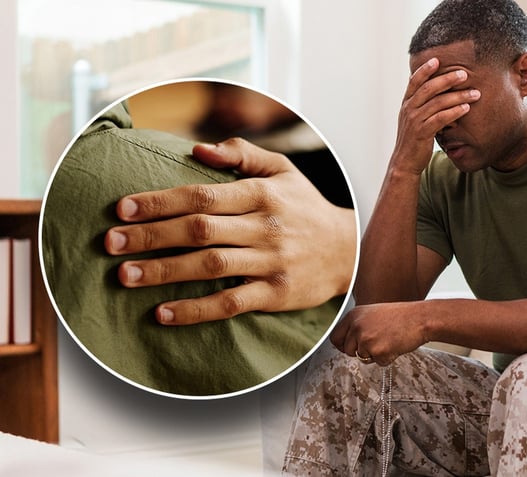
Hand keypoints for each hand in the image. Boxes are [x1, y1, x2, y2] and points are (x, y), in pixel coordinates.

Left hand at [104, 138, 356, 325]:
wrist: (349, 250)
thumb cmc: (306, 207)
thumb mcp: (283, 170)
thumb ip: (242, 154)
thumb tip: (198, 150)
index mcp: (262, 194)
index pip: (202, 195)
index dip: (160, 202)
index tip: (122, 209)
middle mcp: (266, 227)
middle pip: (199, 230)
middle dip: (151, 235)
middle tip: (110, 242)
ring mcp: (271, 263)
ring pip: (210, 267)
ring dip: (164, 271)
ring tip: (125, 275)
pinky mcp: (275, 294)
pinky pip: (231, 303)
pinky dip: (196, 310)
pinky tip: (163, 312)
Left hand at [329, 302, 428, 365]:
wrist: (420, 318)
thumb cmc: (400, 316)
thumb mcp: (373, 314)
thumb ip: (358, 326)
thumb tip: (347, 343)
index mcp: (354, 315)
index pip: (335, 337)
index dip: (344, 345)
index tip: (352, 348)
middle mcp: (357, 326)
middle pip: (348, 350)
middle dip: (362, 352)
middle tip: (378, 342)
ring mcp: (366, 339)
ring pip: (363, 358)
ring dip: (375, 355)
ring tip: (389, 340)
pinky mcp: (377, 351)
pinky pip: (378, 363)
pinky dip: (388, 358)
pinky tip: (395, 345)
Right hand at [391, 57, 480, 174]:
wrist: (405, 161)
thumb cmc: (414, 139)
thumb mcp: (414, 118)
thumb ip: (421, 104)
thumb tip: (434, 90)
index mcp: (406, 103)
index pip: (414, 81)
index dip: (425, 69)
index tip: (438, 59)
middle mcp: (409, 109)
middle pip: (429, 88)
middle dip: (447, 79)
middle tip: (464, 74)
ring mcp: (415, 121)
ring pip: (438, 103)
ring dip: (458, 96)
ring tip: (475, 93)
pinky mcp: (423, 133)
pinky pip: (440, 118)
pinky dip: (454, 112)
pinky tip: (466, 108)